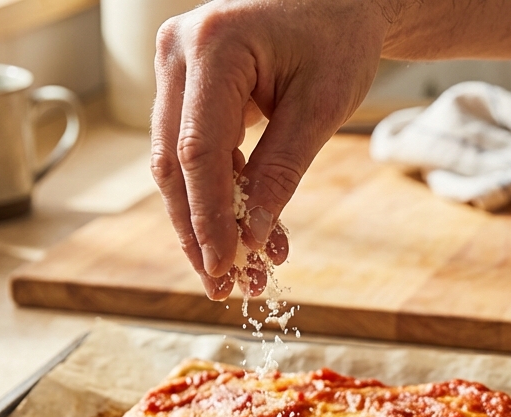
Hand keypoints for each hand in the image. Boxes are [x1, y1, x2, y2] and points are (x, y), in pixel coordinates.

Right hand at [151, 0, 385, 298]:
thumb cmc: (337, 36)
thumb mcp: (322, 107)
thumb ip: (282, 170)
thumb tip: (250, 237)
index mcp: (212, 46)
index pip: (198, 152)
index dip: (208, 218)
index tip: (223, 267)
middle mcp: (178, 51)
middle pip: (173, 162)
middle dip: (198, 230)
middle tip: (222, 286)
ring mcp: (174, 65)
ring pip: (174, 163)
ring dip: (204, 220)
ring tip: (239, 270)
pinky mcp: (183, 83)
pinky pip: (191, 149)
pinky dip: (217, 193)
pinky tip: (245, 234)